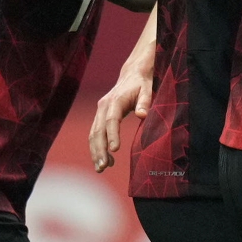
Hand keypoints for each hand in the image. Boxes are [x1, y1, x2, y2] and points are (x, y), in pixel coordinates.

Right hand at [89, 40, 155, 172]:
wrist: (133, 73)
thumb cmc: (142, 83)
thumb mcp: (147, 89)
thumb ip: (145, 102)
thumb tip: (143, 114)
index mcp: (115, 101)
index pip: (111, 121)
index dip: (112, 135)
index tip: (114, 150)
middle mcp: (103, 106)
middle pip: (98, 131)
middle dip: (99, 149)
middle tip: (103, 167)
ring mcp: (100, 111)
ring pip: (93, 134)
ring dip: (96, 151)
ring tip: (102, 168)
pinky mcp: (100, 116)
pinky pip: (96, 133)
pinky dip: (97, 147)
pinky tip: (104, 160)